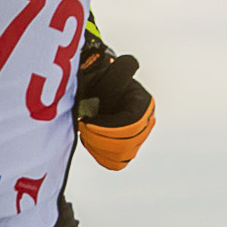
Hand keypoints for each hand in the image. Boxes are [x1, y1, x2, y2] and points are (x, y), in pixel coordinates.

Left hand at [77, 44, 152, 168]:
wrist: (88, 89)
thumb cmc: (95, 79)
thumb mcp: (106, 72)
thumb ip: (120, 70)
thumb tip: (132, 63)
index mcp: (143, 104)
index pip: (131, 124)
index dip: (107, 127)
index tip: (86, 121)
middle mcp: (145, 123)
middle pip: (127, 144)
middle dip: (99, 137)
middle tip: (82, 125)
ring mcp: (136, 138)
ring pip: (121, 156)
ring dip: (98, 146)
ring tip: (84, 130)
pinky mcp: (125, 150)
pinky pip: (116, 163)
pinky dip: (100, 155)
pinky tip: (89, 139)